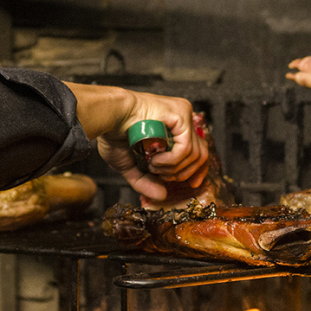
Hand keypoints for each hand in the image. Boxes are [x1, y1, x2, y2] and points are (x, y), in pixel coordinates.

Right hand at [68, 83, 208, 201]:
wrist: (108, 117)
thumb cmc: (114, 134)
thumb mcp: (130, 165)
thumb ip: (145, 181)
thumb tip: (162, 196)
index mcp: (173, 129)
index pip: (199, 150)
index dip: (198, 171)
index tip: (192, 184)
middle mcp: (182, 120)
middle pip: (201, 154)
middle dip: (184, 173)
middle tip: (163, 176)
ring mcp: (183, 116)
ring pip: (195, 154)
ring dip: (172, 168)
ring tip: (153, 165)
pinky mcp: (181, 114)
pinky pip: (186, 147)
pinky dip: (171, 160)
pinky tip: (155, 160)